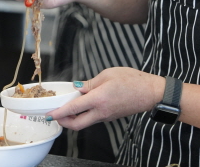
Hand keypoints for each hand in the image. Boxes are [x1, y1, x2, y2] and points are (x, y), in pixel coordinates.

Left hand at [46, 67, 164, 130]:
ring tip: (67, 107)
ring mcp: (106, 116)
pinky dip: (84, 115)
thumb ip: (90, 83)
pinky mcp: (110, 117)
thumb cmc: (132, 80)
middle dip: (63, 122)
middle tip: (55, 115)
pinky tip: (82, 105)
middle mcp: (101, 112)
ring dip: (73, 118)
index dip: (58, 113)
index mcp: (98, 99)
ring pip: (85, 123)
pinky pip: (93, 119)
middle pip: (77, 124)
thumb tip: (77, 88)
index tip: (49, 115)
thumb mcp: (108, 75)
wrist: (151, 92)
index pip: (73, 109)